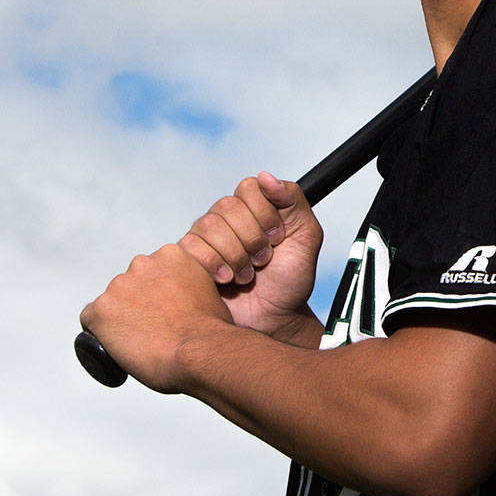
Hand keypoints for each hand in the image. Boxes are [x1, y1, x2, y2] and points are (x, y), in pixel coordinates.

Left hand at [80, 244, 233, 391]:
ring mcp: (119, 286)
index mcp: (171, 254)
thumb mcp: (209, 293)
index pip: (151, 271)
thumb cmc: (212, 331)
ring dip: (120, 317)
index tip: (163, 310)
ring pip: (111, 303)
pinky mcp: (101, 310)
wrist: (201, 353)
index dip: (155, 293)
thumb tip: (186, 301)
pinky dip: (102, 334)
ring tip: (139, 341)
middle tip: (152, 327)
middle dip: (137, 303)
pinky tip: (119, 346)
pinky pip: (91, 321)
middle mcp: (142, 264)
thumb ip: (192, 287)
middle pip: (129, 284)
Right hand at [177, 172, 323, 341]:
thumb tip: (266, 177)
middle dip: (252, 238)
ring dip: (235, 255)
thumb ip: (294, 201)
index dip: (264, 213)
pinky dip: (214, 266)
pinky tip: (228, 280)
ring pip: (208, 226)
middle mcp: (226, 218)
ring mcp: (205, 237)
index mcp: (253, 207)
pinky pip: (190, 248)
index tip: (278, 237)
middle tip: (264, 260)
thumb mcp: (306, 238)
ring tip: (248, 274)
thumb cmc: (291, 279)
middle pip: (227, 206)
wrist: (275, 318)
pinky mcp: (189, 259)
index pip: (249, 187)